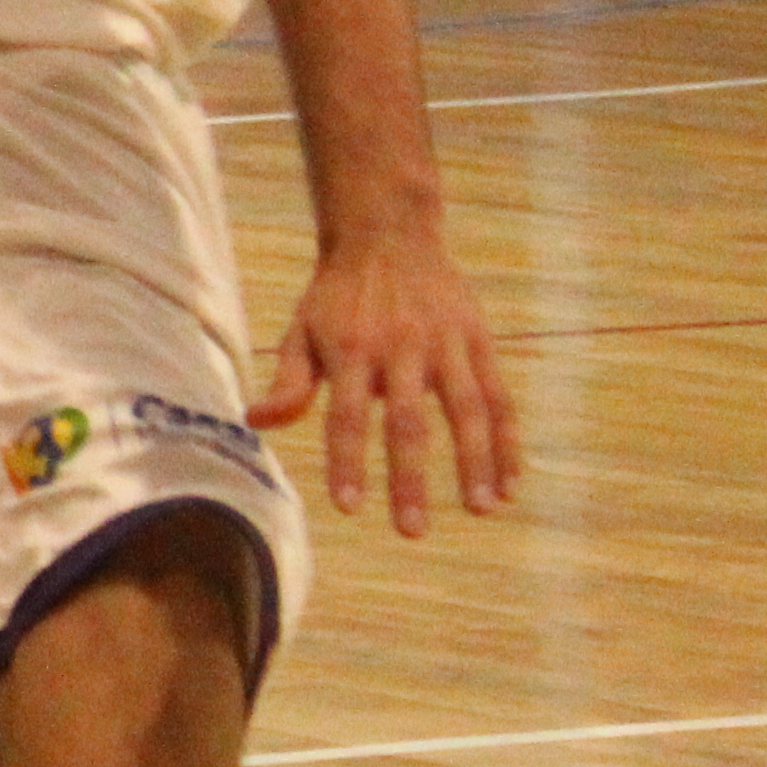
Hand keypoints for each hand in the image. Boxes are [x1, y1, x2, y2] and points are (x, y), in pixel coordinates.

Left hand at [250, 223, 520, 537]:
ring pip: (467, 410)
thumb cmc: (338, 296)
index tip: (347, 507)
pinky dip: (508, 441)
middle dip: (410, 479)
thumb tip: (255, 424)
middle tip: (412, 532)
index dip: (347, 461)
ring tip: (482, 509)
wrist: (388, 234)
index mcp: (351, 350)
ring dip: (476, 462)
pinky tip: (511, 483)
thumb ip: (288, 382)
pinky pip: (499, 397)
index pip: (346, 415)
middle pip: (408, 422)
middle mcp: (401, 348)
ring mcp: (445, 345)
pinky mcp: (478, 342)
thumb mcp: (302, 330)